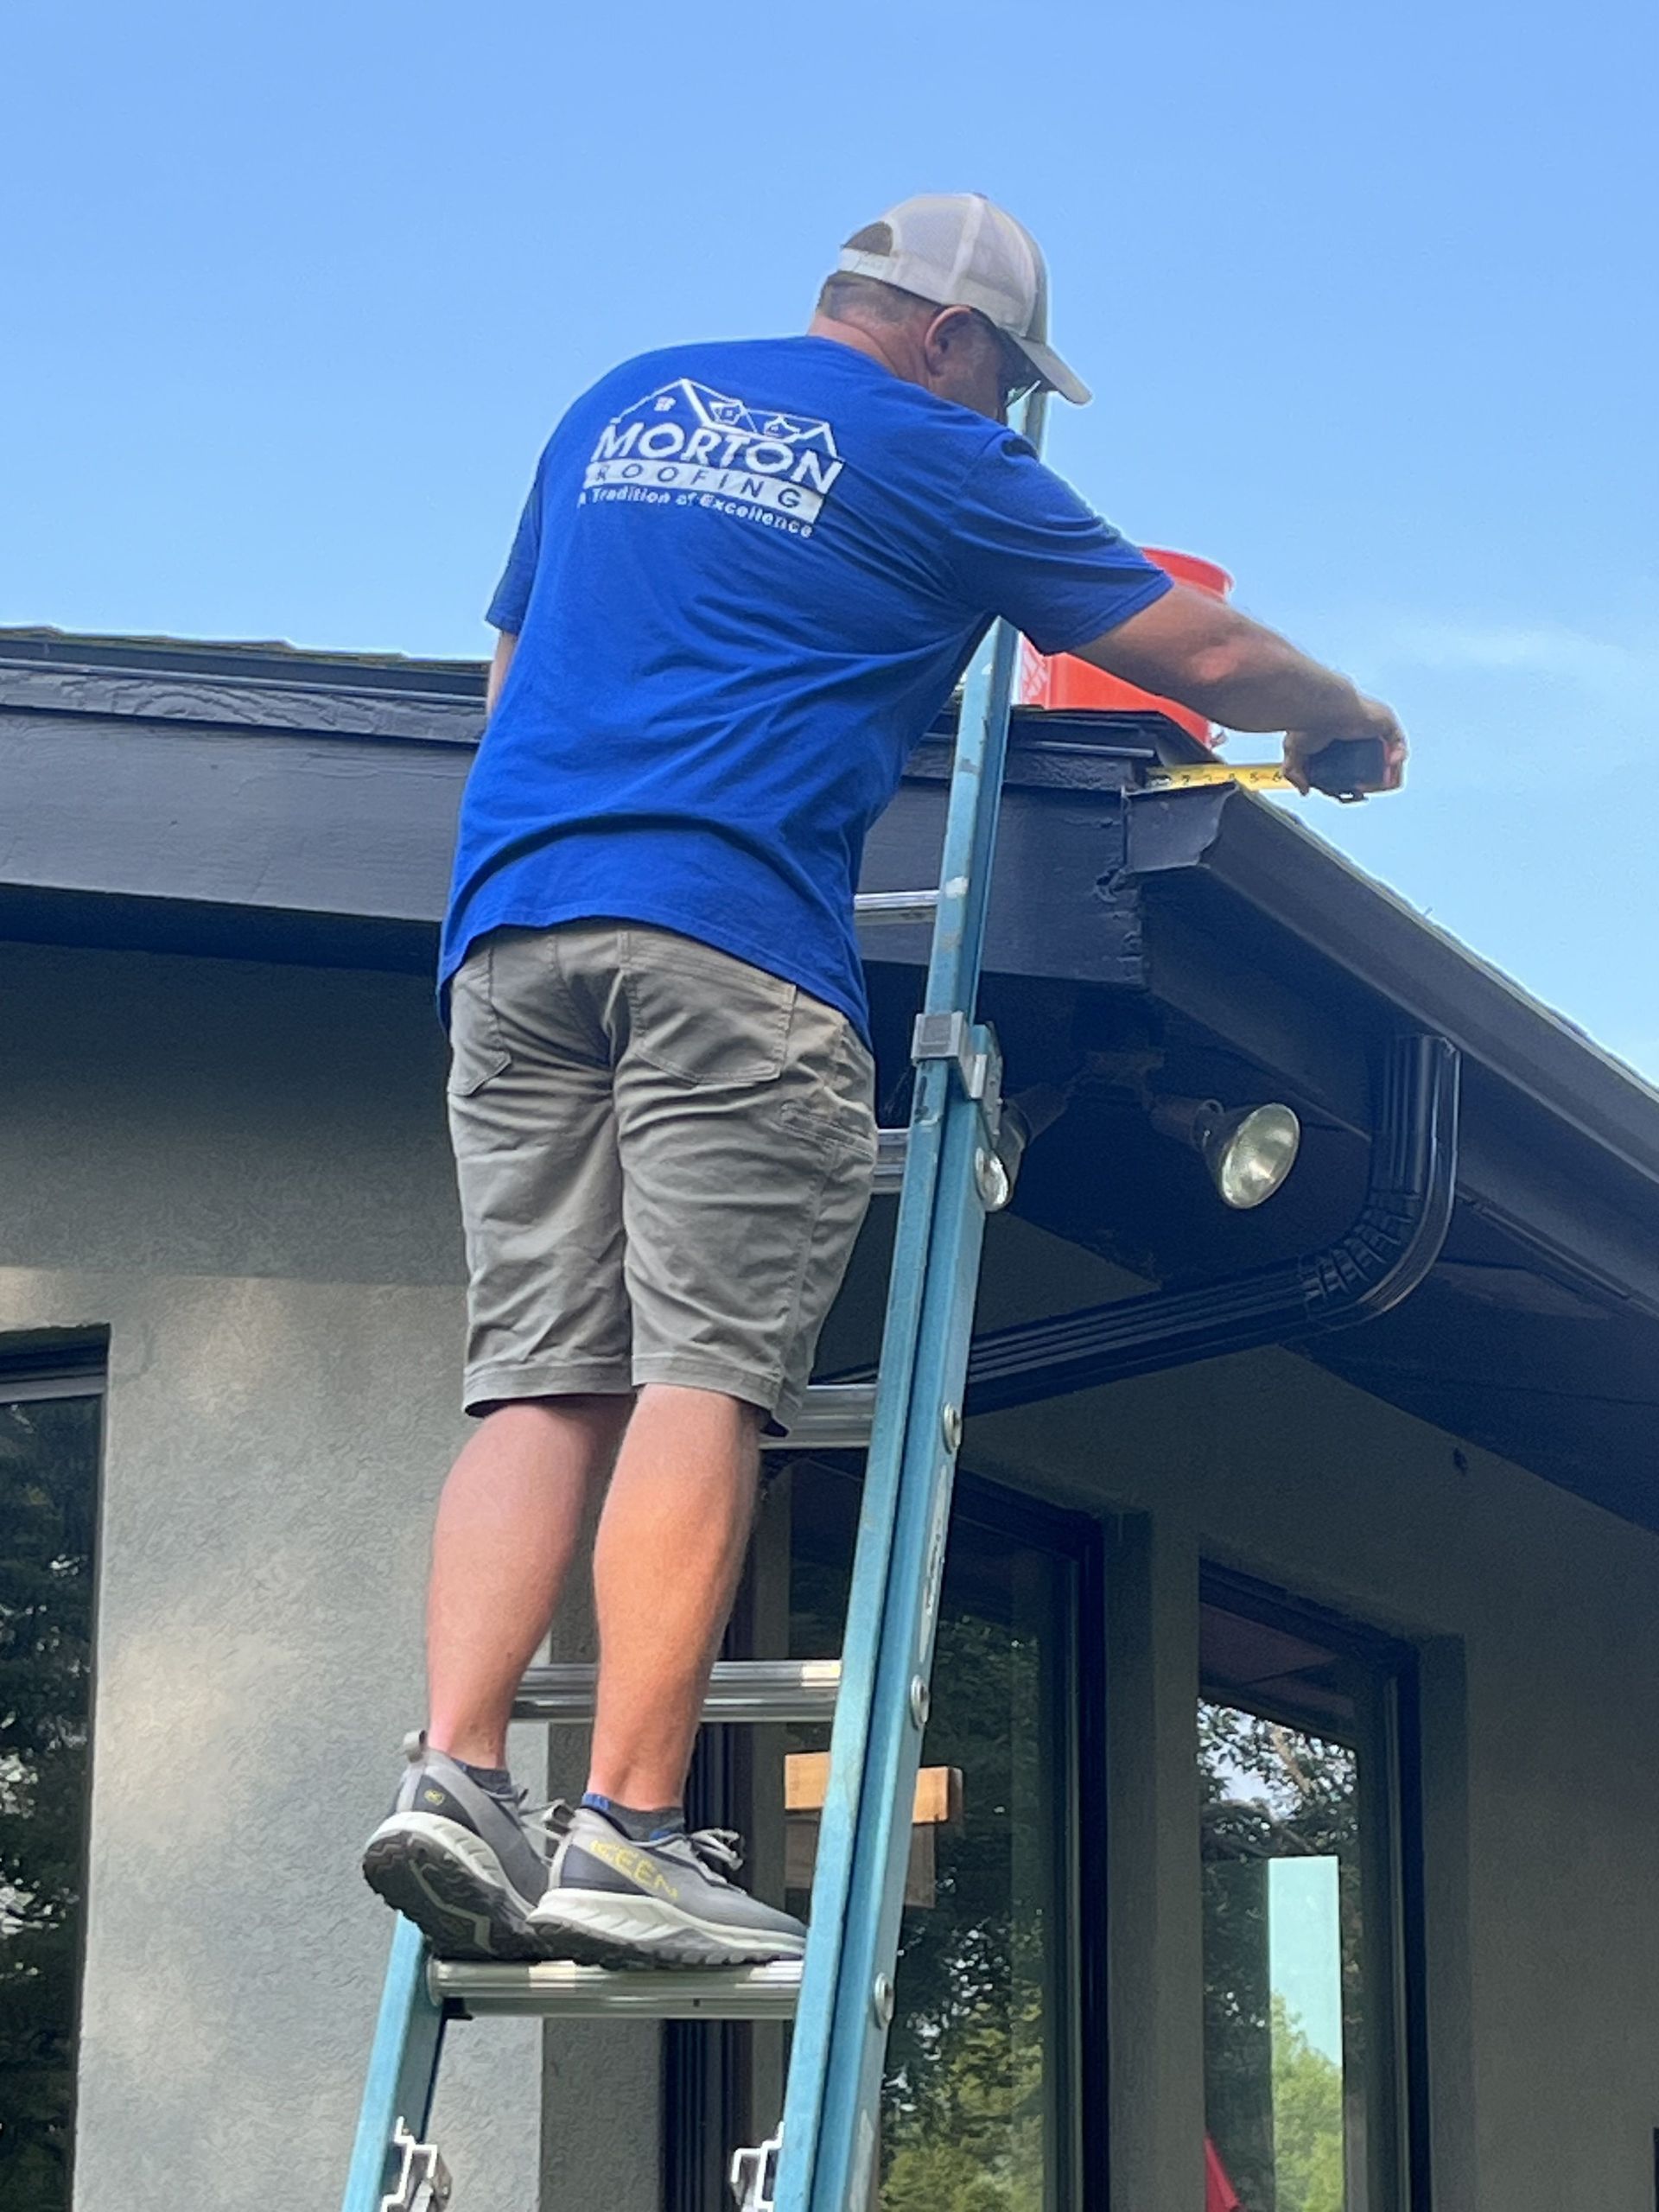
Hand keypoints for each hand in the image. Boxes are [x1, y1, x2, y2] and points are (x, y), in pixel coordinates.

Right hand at [1283, 699, 1406, 796]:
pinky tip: (1390, 767)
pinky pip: (1399, 742)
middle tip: (1360, 793)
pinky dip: (1398, 756)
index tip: (1348, 794)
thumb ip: (1294, 772)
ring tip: (1375, 786)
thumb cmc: (1306, 723)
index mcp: (1341, 741)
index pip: (1352, 766)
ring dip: (1386, 774)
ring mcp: (1375, 727)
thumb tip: (1305, 792)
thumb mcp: (1294, 752)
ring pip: (1387, 757)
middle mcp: (1359, 733)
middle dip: (1369, 782)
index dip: (1353, 783)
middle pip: (1370, 764)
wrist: (1321, 709)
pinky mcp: (1386, 722)